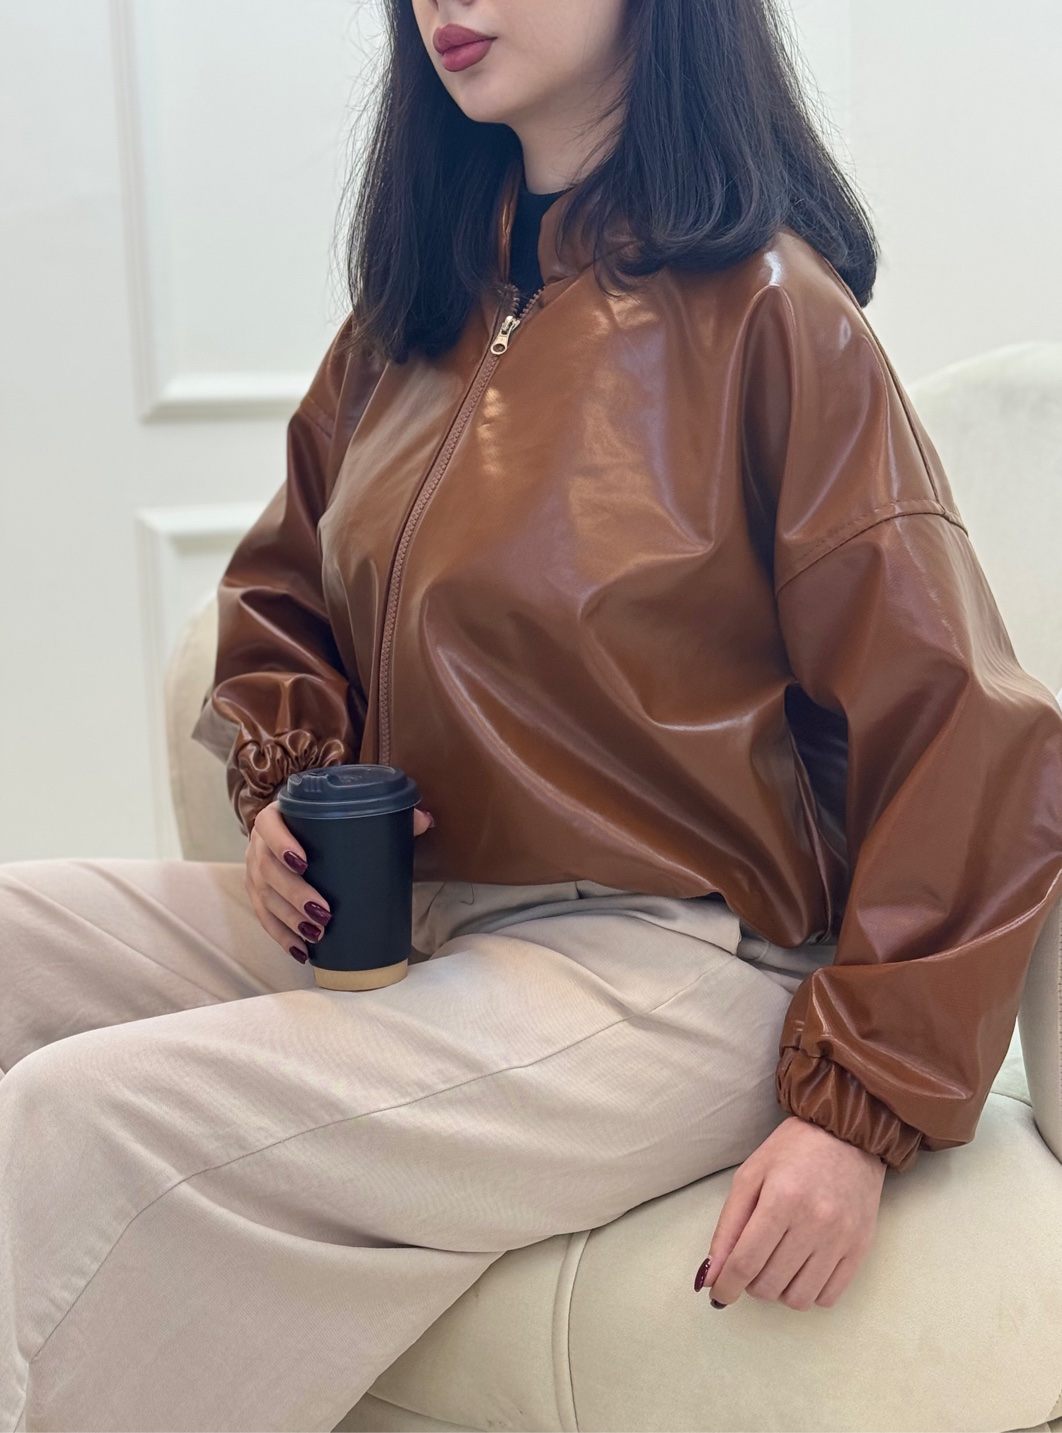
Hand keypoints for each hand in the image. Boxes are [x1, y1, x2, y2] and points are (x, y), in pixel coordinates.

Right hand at [245, 800, 435, 963]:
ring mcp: (255, 871)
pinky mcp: (259, 895)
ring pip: (264, 898)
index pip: (269, 825)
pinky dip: (281, 936)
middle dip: (293, 894)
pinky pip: (264, 918)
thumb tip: (425, 820)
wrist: (298, 827)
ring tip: (316, 935)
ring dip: (288, 920)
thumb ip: (387, 811)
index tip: (303, 862)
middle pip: (268, 870)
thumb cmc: (326, 821)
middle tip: (323, 913)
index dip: (281, 843)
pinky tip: (301, 951)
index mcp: (277, 816)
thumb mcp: (348, 812)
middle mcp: (260, 844)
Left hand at [696, 1114, 885, 1310]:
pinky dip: (807, 1292)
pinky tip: (802, 1268)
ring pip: (798, 1299)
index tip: (719, 1293)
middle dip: (751, 1283)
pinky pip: (827, 1297)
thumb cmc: (792, 1152)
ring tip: (777, 1264)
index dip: (726, 1286)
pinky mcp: (860, 1248)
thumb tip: (710, 1276)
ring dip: (779, 1290)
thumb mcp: (750, 1177)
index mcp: (781, 1198)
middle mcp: (814, 1222)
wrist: (847, 1136)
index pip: (745, 1262)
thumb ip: (727, 1228)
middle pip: (769, 1284)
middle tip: (752, 1262)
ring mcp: (841, 1238)